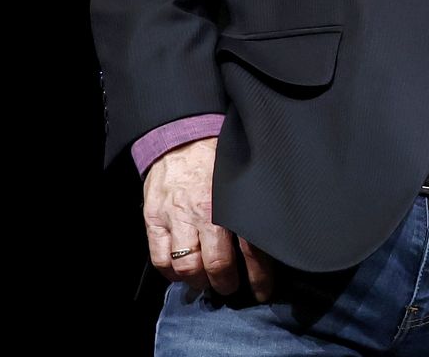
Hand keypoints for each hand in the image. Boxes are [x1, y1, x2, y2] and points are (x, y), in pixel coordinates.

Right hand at [142, 137, 273, 298]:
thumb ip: (253, 206)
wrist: (182, 138)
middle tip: (231, 289)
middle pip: (218, 264)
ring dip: (198, 282)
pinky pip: (160, 259)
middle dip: (227, 284)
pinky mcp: (155, 220)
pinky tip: (180, 275)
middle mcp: (206, 213)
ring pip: (187, 267)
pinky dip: (170, 274)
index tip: (264, 291)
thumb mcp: (243, 179)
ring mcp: (178, 218)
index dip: (259, 276)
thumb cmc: (218, 158)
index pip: (252, 249)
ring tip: (206, 284)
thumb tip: (274, 235)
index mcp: (234, 203)